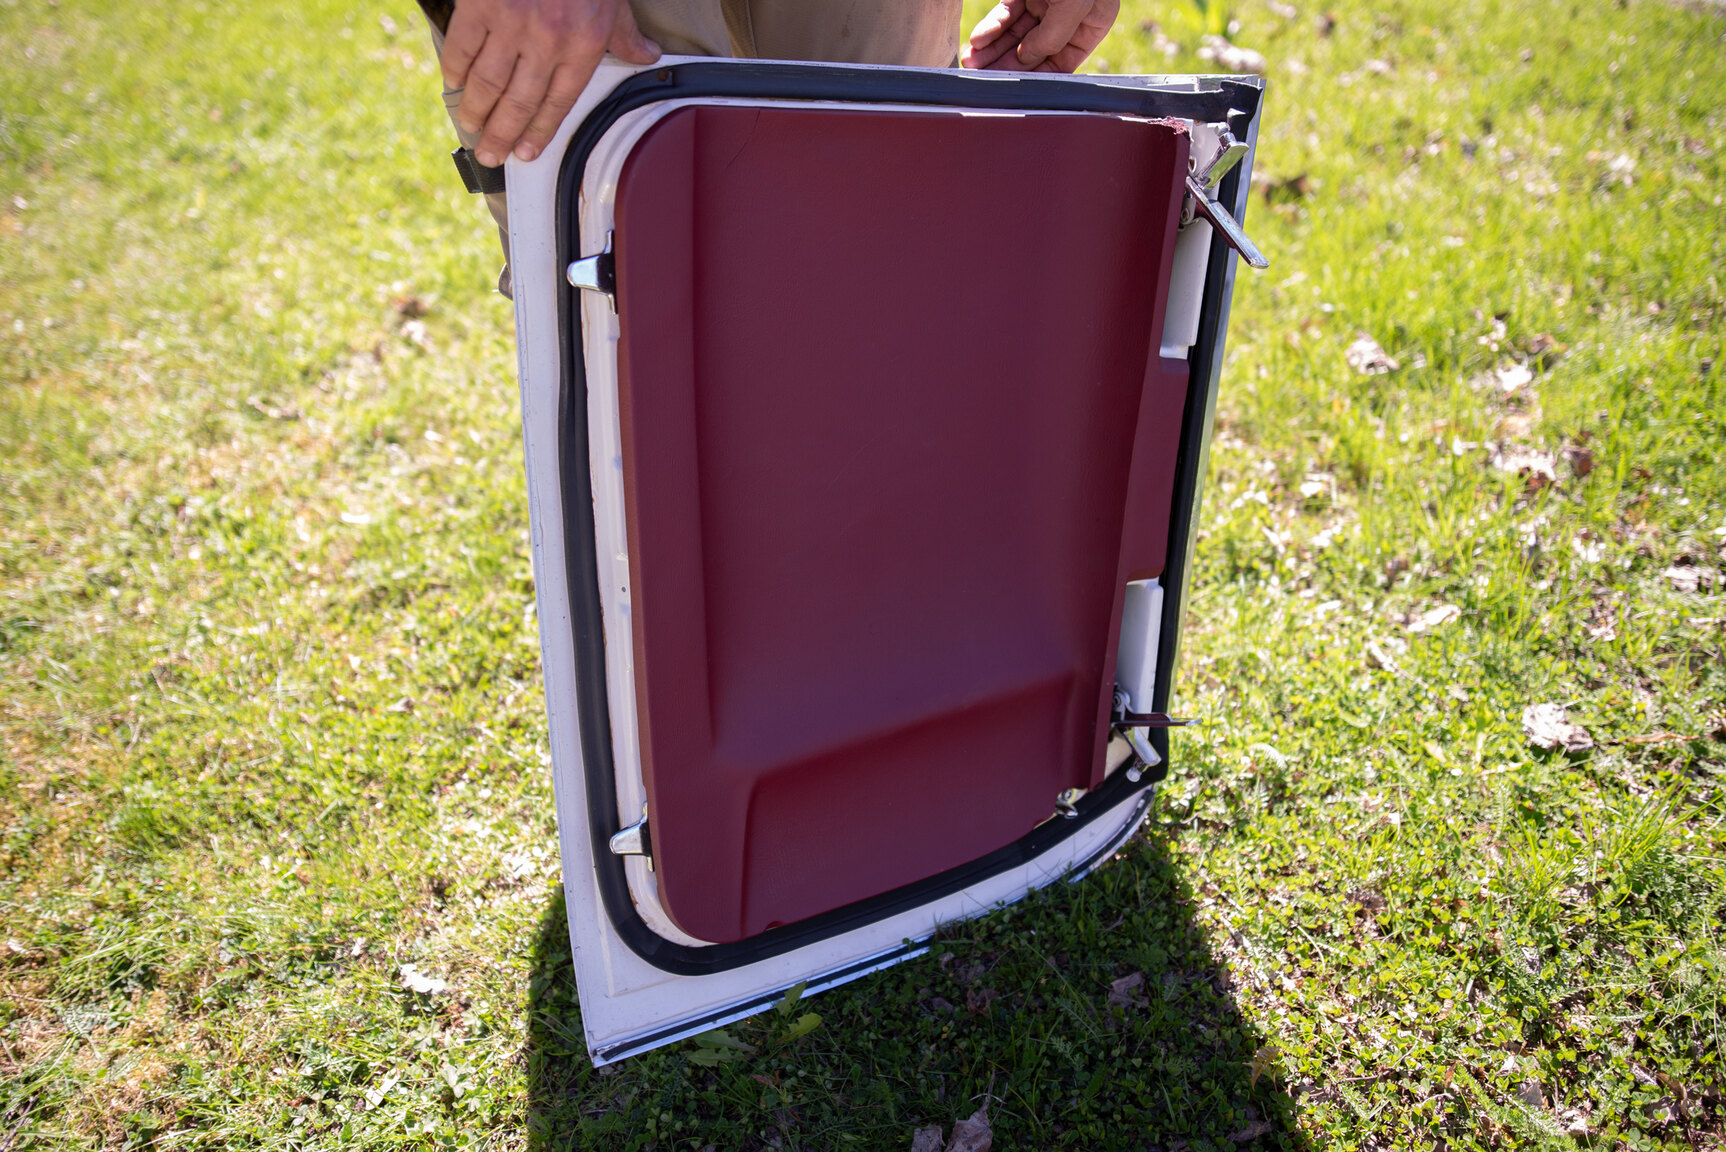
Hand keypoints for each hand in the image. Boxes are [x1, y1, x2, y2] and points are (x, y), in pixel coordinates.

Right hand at [441, 0, 660, 166]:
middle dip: (503, 133)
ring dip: (477, 111)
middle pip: (519, 101)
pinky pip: (464, 47)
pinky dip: (456, 69)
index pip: (558, 102)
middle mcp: (546, 41)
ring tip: (471, 130)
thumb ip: (626, 35)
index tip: (526, 152)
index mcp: (580, 44)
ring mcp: (510, 24)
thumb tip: (646, 56)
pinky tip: (453, 86)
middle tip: (491, 153)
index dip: (540, 131)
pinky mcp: (480, 5)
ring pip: (489, 82)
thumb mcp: (614, 2)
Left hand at [960, 0, 1119, 71]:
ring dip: (993, 51)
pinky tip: (976, 41)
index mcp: (1092, 22)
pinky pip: (1005, 15)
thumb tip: (1029, 60)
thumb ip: (1054, 37)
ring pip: (1016, 35)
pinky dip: (990, 29)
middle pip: (1034, 51)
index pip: (1064, 61)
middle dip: (1006, 65)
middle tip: (982, 79)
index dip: (1040, 76)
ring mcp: (1045, 2)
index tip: (1016, 89)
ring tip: (971, 63)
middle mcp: (1068, 15)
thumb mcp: (1074, 4)